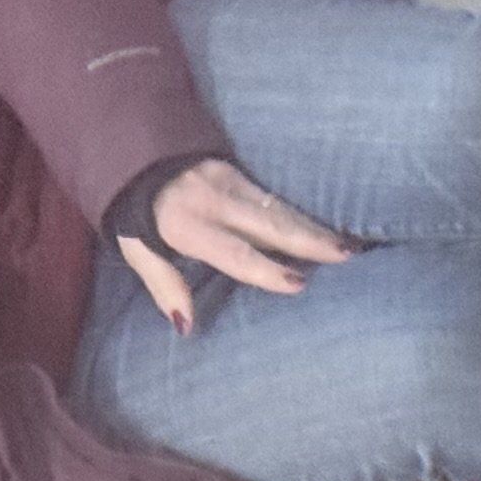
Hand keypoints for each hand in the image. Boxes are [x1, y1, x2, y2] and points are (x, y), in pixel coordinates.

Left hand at [115, 158, 358, 333]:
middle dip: (309, 240)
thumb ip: (164, 285)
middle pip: (268, 224)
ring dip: (313, 226)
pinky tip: (323, 224)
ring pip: (277, 207)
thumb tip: (186, 325)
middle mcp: (214, 200)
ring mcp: (228, 180)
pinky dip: (299, 211)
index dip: (265, 269)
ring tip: (346, 245)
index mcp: (187, 224)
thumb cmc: (137, 216)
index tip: (297, 283)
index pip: (233, 252)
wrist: (134, 155)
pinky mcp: (236, 168)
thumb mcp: (138, 252)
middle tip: (346, 256)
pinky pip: (273, 194)